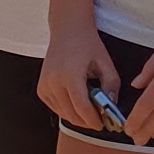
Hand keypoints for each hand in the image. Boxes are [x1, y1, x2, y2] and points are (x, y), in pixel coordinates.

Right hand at [41, 19, 121, 133]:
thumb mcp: (105, 63)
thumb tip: (112, 106)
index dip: (94, 120)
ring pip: (63, 114)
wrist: (67, 29)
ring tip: (91, 110)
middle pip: (72, 115)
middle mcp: (53, 82)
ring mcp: (45, 86)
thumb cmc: (87, 43)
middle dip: (88, 121)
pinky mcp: (41, 89)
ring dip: (78, 117)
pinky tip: (78, 103)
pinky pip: (56, 108)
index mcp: (70, 76)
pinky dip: (67, 110)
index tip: (104, 124)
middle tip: (100, 119)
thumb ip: (112, 86)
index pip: (82, 109)